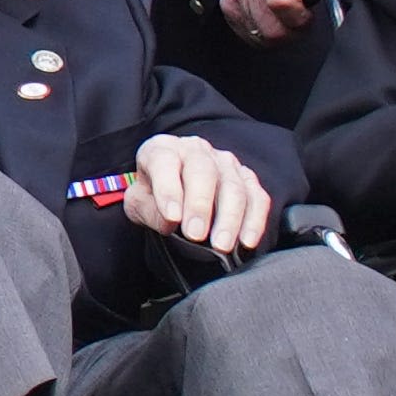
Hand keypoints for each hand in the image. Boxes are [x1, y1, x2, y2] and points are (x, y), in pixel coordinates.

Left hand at [123, 131, 272, 254]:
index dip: (168, 189)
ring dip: (229, 218)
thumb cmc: (153, 197)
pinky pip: (257, 197)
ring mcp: (224, 162)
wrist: (174, 194)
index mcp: (162, 149)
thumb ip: (148, 211)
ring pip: (233, 186)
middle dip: (200, 206)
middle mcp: (195, 149)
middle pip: (203, 171)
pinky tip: (247, 241)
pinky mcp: (246, 178)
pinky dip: (254, 220)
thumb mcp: (138, 204)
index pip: (164, 161)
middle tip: (195, 235)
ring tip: (221, 245)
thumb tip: (170, 222)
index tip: (172, 217)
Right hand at [219, 0, 342, 41]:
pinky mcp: (227, 6)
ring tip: (285, 15)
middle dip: (293, 30)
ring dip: (280, 33)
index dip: (300, 18)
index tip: (307, 13)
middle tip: (299, 15)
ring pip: (264, 37)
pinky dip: (266, 34)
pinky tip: (272, 18)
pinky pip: (252, 37)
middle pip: (274, 29)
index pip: (282, 3)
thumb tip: (331, 1)